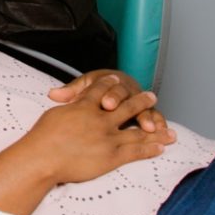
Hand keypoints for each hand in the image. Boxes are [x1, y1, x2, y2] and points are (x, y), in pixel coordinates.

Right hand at [24, 78, 175, 185]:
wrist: (44, 156)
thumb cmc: (43, 137)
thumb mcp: (53, 114)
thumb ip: (63, 104)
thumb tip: (57, 95)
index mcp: (85, 106)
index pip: (101, 89)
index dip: (110, 84)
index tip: (117, 79)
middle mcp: (101, 118)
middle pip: (126, 105)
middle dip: (141, 100)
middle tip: (152, 96)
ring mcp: (109, 137)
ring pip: (137, 130)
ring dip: (153, 127)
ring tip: (168, 129)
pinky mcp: (112, 155)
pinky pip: (136, 151)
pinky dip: (150, 149)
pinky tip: (160, 148)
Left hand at [48, 70, 167, 133]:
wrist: (111, 87)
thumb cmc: (94, 90)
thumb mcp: (82, 89)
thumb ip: (70, 92)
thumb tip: (53, 95)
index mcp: (109, 81)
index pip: (110, 87)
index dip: (108, 95)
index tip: (105, 104)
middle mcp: (126, 89)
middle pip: (128, 96)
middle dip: (128, 105)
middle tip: (130, 118)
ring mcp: (137, 101)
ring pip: (144, 107)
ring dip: (148, 116)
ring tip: (149, 127)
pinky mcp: (146, 112)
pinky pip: (155, 117)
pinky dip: (159, 123)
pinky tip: (161, 133)